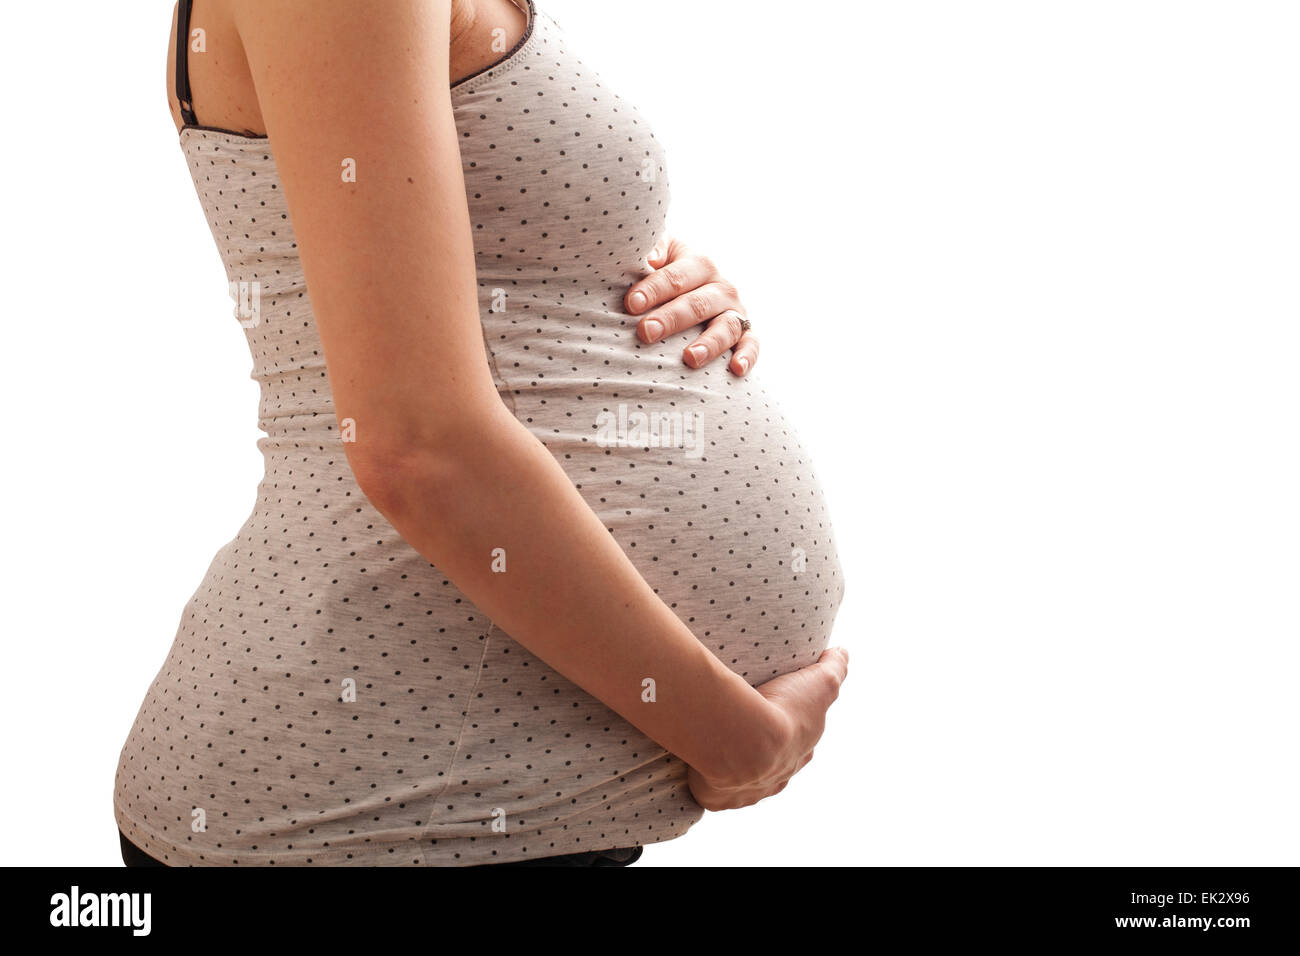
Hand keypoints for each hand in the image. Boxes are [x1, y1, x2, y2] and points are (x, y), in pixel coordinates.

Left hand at [624, 237, 758, 375]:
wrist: (693, 291)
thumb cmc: (667, 274)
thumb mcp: (663, 253)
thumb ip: (654, 248)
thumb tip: (649, 258)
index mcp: (699, 264)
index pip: (676, 277)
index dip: (654, 289)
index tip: (631, 303)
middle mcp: (721, 287)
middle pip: (698, 303)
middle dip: (672, 318)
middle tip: (646, 332)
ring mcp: (735, 312)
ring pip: (726, 326)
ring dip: (710, 343)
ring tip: (690, 358)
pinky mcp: (746, 334)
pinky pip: (751, 345)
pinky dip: (747, 356)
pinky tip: (737, 369)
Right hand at [687, 647, 849, 810]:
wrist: (745, 740)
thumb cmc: (782, 710)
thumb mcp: (820, 682)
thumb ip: (834, 668)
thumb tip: (842, 653)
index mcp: (800, 752)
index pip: (801, 742)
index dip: (793, 730)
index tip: (778, 714)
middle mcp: (777, 777)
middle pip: (771, 764)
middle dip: (762, 751)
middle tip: (740, 725)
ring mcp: (747, 791)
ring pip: (741, 780)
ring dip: (731, 766)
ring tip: (713, 744)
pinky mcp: (718, 798)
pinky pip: (711, 793)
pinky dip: (704, 783)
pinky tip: (695, 768)